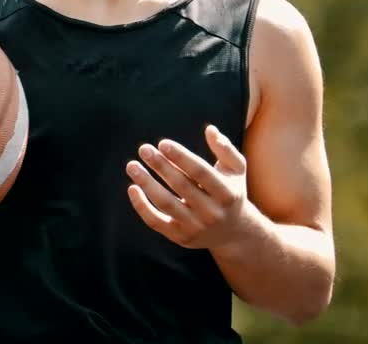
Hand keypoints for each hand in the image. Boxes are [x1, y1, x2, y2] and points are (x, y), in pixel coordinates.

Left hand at [125, 124, 248, 249]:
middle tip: (144, 149)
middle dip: (160, 166)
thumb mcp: (235, 170)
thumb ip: (225, 149)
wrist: (234, 232)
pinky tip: (132, 188)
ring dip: (147, 183)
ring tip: (132, 165)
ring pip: (166, 204)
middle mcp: (212, 212)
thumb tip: (210, 130)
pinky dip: (142, 206)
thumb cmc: (230, 192)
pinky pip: (156, 222)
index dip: (181, 157)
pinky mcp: (181, 237)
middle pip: (181, 186)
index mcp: (227, 193)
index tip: (162, 143)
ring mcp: (196, 227)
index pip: (201, 172)